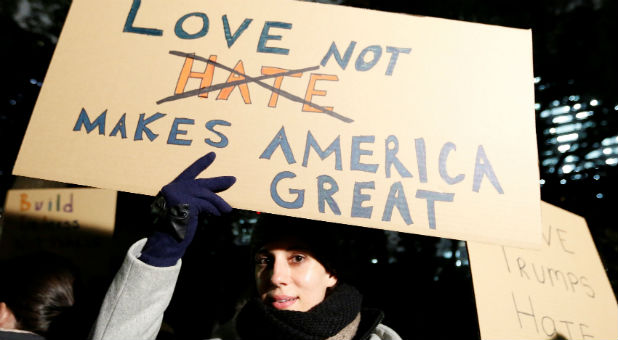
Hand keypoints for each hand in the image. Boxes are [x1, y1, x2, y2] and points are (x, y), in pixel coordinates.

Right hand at [139, 152, 235, 266]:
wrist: (164, 241)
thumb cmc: (173, 228)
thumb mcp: (182, 210)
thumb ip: (192, 200)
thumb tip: (214, 196)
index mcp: (171, 188)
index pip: (189, 173)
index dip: (201, 164)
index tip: (213, 155)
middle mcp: (173, 188)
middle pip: (201, 183)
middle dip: (219, 182)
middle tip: (233, 179)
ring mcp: (178, 194)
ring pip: (205, 195)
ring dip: (219, 203)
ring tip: (228, 209)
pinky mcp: (185, 203)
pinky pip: (205, 204)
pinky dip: (213, 209)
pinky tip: (218, 214)